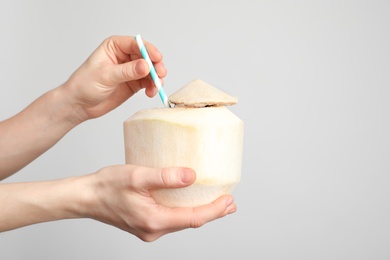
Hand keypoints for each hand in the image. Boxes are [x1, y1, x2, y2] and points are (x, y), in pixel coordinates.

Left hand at [63, 35, 166, 120]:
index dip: (149, 50)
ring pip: (150, 70)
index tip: (157, 59)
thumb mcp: (106, 76)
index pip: (137, 44)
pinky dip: (152, 87)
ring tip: (155, 87)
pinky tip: (150, 92)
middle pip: (147, 57)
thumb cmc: (85, 85)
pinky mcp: (134, 83)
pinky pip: (148, 82)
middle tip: (160, 75)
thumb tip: (146, 66)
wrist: (79, 104)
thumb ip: (127, 71)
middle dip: (156, 65)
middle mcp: (125, 56)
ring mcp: (130, 70)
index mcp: (114, 46)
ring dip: (156, 78)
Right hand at [82, 165, 235, 241]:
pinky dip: (184, 210)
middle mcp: (153, 229)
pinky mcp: (145, 223)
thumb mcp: (137, 176)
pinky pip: (171, 218)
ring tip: (215, 201)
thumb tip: (191, 176)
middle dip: (212, 212)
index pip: (193, 218)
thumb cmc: (107, 186)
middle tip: (230, 202)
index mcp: (154, 220)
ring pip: (181, 221)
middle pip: (190, 222)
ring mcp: (149, 229)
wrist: (85, 197)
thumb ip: (165, 177)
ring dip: (199, 211)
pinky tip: (189, 200)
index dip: (214, 210)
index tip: (229, 201)